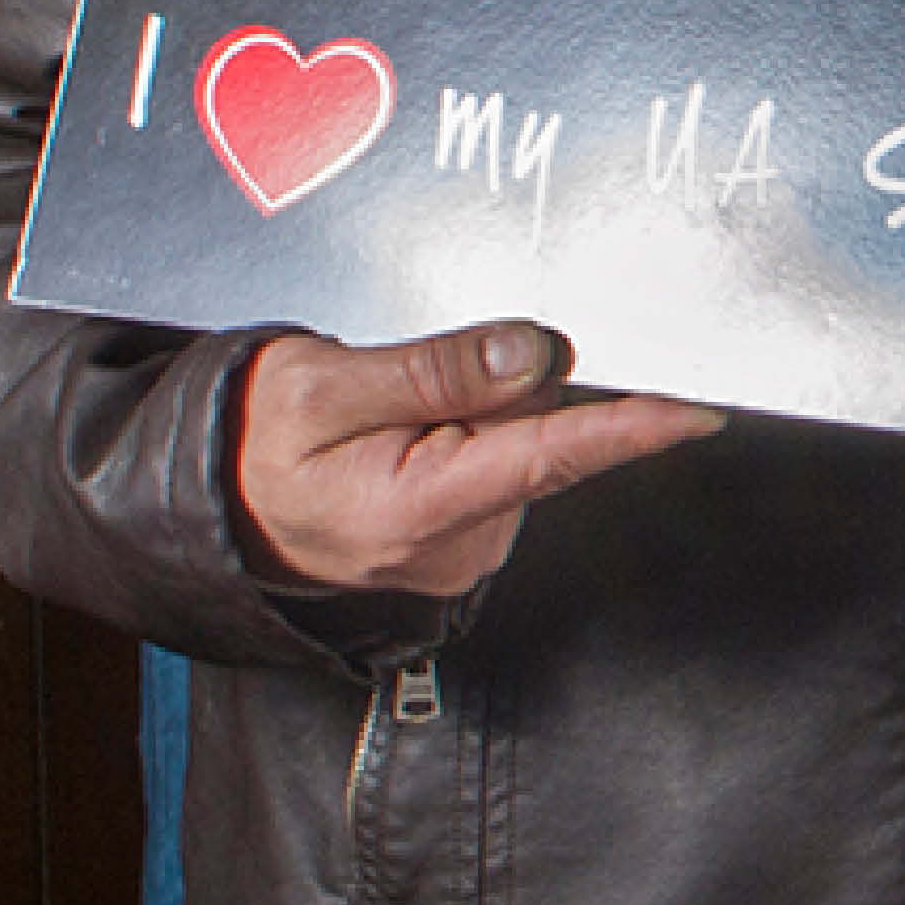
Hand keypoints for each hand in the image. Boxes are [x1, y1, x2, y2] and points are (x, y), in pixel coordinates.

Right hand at [229, 323, 720, 595]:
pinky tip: (410, 437)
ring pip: (519, 452)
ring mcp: (463, 550)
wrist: (207, 506)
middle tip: (415, 379)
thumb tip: (534, 353)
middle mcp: (453, 543)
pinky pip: (497, 470)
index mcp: (416, 507)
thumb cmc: (250, 444)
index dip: (630, 429)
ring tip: (393, 414)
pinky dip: (472, 441)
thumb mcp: (320, 387)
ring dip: (483, 417)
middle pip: (538, 440)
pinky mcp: (464, 544)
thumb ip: (433, 371)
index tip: (698, 410)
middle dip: (508, 393)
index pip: (550, 457)